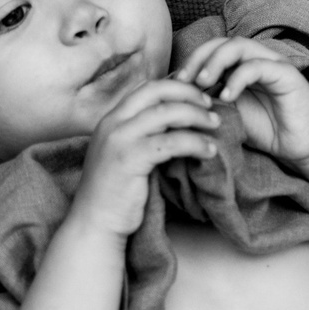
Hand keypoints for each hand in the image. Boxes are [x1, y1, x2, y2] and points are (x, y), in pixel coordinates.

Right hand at [70, 78, 220, 238]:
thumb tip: (178, 118)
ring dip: (197, 116)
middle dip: (189, 93)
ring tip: (215, 125)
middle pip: (157, 91)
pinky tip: (208, 151)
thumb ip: (142, 133)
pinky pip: (171, 142)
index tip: (198, 96)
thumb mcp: (124, 152)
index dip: (176, 86)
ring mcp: (119, 139)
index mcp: (111, 118)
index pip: (147, 88)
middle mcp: (112, 122)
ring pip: (167, 113)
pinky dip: (194, 142)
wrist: (94, 223)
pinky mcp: (130, 158)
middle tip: (211, 105)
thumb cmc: (114, 191)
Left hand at [178, 36, 308, 167]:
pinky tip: (226, 96)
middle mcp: (256, 59)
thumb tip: (177, 100)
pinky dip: (238, 78)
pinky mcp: (287, 75)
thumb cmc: (268, 130)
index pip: (211, 49)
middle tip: (184, 80)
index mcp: (241, 66)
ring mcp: (272, 64)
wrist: (304, 146)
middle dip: (198, 58)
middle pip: (221, 42)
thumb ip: (210, 102)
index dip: (191, 61)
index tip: (174, 85)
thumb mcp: (230, 115)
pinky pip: (258, 66)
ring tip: (202, 83)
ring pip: (239, 46)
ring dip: (215, 62)